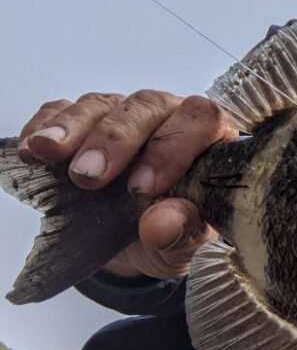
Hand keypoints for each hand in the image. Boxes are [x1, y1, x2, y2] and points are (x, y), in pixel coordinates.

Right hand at [17, 90, 236, 278]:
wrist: (143, 245)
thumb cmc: (178, 235)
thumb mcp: (187, 243)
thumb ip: (182, 231)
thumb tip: (160, 224)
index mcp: (210, 140)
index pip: (201, 120)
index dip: (172, 147)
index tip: (141, 189)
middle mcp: (171, 118)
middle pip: (147, 105)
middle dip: (115, 139)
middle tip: (88, 176)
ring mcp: (126, 117)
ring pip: (103, 104)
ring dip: (74, 127)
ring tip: (49, 153)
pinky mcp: (85, 125)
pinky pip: (63, 110)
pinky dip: (45, 125)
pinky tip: (32, 149)